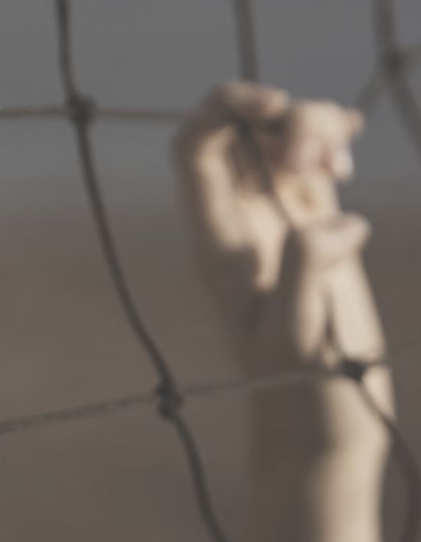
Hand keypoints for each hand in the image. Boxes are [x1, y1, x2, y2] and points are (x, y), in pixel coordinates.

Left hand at [171, 80, 392, 460]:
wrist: (318, 434)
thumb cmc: (303, 397)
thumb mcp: (301, 339)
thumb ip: (305, 273)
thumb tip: (331, 219)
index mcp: (215, 238)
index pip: (194, 146)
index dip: (224, 108)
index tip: (276, 107)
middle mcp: (236, 221)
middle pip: (239, 129)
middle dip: (282, 116)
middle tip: (320, 164)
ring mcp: (274, 221)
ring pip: (278, 138)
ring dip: (312, 127)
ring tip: (338, 168)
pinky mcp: (313, 231)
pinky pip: (311, 164)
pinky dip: (330, 142)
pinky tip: (348, 155)